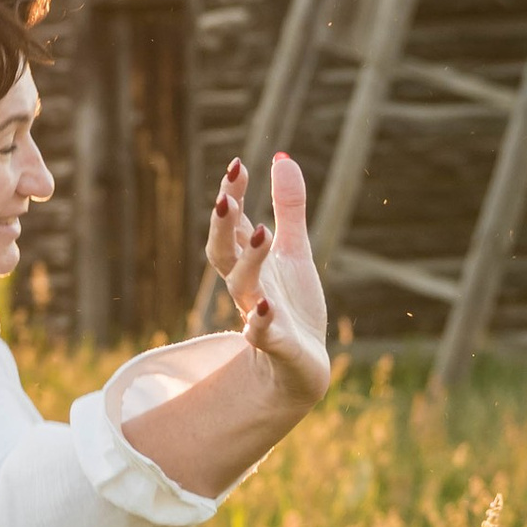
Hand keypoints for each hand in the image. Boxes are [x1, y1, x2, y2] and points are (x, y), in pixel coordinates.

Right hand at [206, 153, 332, 408]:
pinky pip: (263, 334)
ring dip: (249, 261)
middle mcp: (249, 286)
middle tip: (225, 198)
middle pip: (223, 253)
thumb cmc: (294, 307)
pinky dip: (261, 322)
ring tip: (262, 232)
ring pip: (242, 287)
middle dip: (222, 227)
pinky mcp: (278, 345)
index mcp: (250, 262)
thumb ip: (288, 208)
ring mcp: (260, 315)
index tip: (237, 165)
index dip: (233, 196)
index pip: (234, 225)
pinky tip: (265, 308)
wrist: (304, 367)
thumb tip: (283, 158)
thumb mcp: (294, 252)